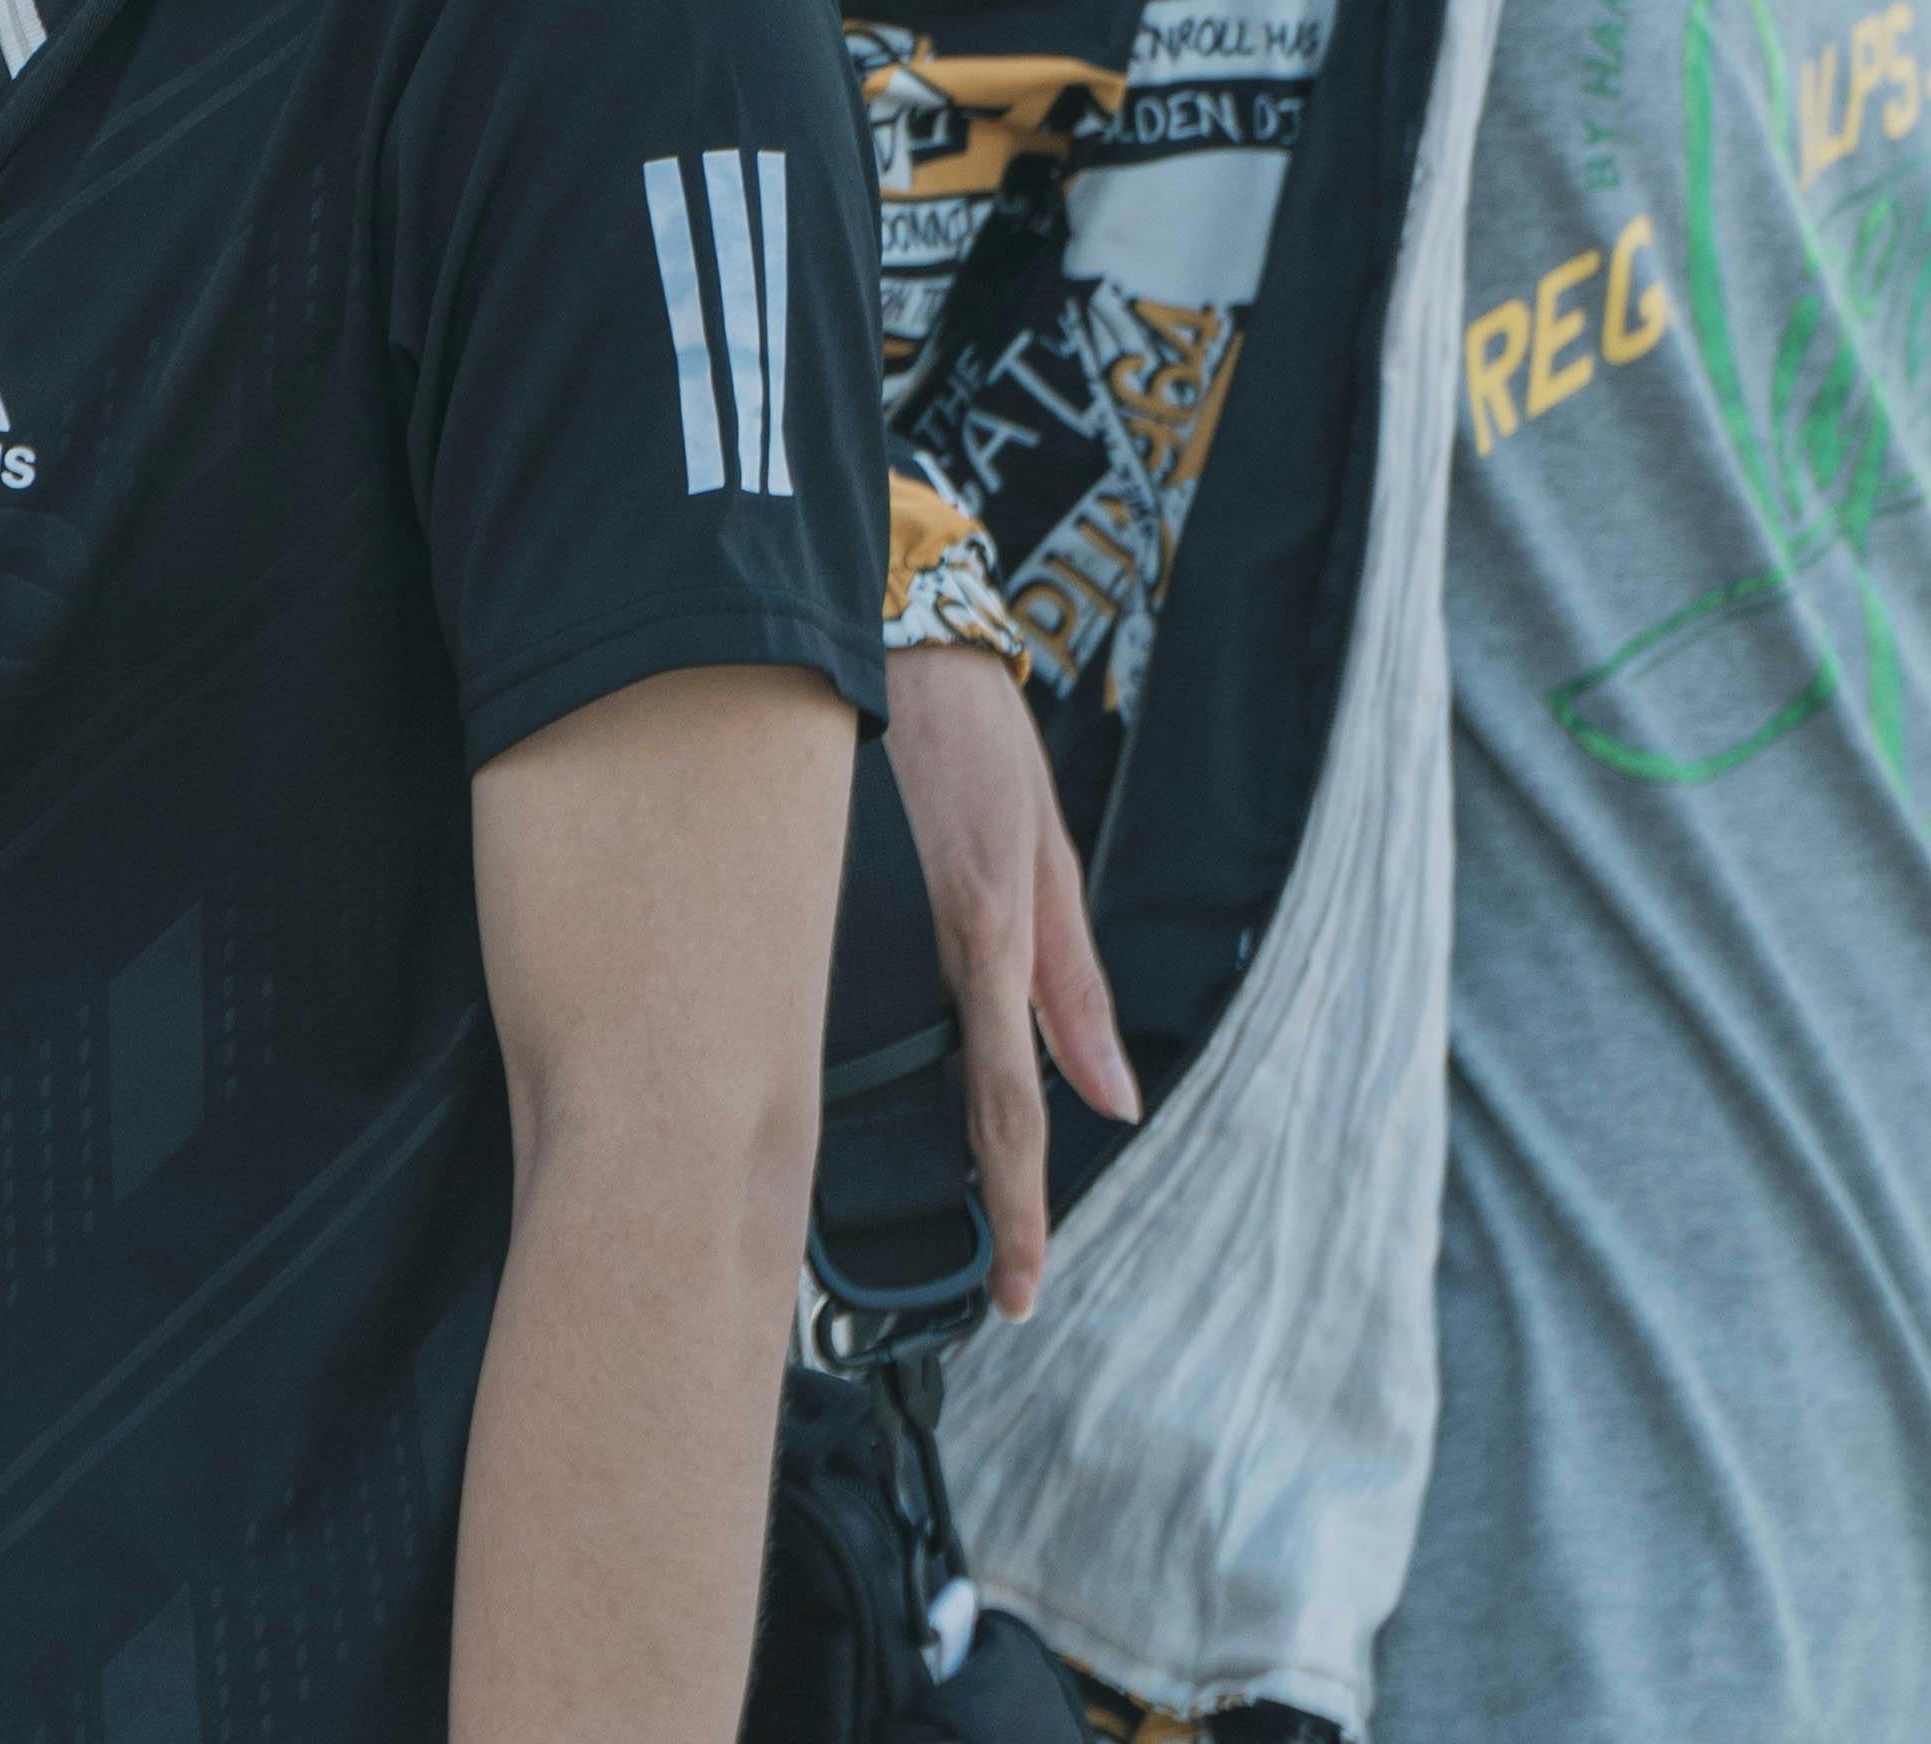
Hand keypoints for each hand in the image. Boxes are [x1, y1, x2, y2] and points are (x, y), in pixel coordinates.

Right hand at [882, 639, 1137, 1314]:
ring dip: (895, 1149)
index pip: (1004, 1103)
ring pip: (874, 1070)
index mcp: (990, 935)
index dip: (1015, 1208)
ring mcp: (858, 932)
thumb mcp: (1048, 854)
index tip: (1018, 1296)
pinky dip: (840, 1070)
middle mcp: (927, 947)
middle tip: (983, 1286)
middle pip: (947, 1104)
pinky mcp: (813, 907)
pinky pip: (829, 1011)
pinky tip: (833, 1108)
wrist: (880, 635)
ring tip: (910, 1226)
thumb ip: (1075, 983)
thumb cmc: (978, 745)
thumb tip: (1118, 1097)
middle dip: (969, 1203)